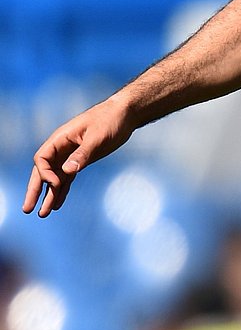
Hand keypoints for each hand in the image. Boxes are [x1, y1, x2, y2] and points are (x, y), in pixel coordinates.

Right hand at [23, 97, 134, 218]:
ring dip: (48, 195)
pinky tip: (57, 204)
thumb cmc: (109, 120)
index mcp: (61, 138)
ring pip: (54, 178)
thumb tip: (67, 171)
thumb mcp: (97, 137)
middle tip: (27, 209)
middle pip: (42, 171)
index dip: (44, 173)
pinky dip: (62, 191)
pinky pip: (67, 178)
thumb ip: (82, 154)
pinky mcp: (80, 161)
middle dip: (34, 190)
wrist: (124, 115)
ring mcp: (70, 155)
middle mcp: (61, 148)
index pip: (42, 159)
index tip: (56, 184)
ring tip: (42, 214)